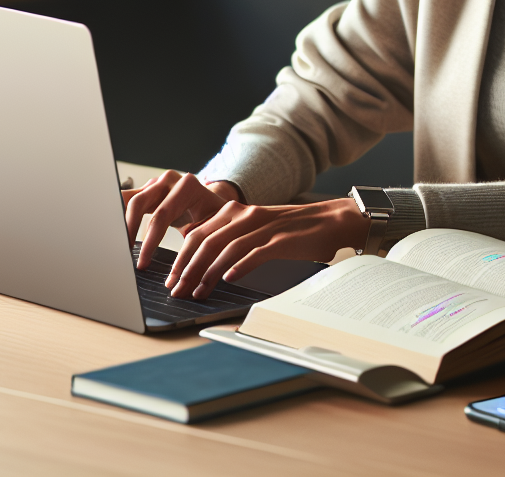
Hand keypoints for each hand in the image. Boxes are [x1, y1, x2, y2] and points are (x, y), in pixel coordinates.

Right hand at [123, 170, 238, 268]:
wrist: (215, 203)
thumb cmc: (216, 218)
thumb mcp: (214, 229)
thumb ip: (202, 245)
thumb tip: (190, 275)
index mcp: (188, 187)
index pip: (161, 216)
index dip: (149, 243)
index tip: (141, 264)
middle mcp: (170, 181)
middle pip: (138, 203)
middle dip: (127, 230)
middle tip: (121, 255)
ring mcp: (157, 183)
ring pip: (128, 199)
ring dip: (118, 222)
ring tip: (114, 245)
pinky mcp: (147, 190)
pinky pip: (128, 201)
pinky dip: (119, 216)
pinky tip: (114, 234)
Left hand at [165, 197, 370, 299]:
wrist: (332, 220)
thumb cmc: (294, 230)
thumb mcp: (258, 228)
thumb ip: (231, 236)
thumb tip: (202, 255)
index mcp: (237, 212)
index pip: (198, 233)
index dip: (181, 257)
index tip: (172, 279)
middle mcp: (247, 216)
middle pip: (206, 240)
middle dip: (187, 268)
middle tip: (176, 290)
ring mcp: (264, 227)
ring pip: (226, 248)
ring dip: (207, 272)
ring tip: (197, 292)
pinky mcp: (281, 240)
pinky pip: (255, 252)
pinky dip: (239, 266)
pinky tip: (228, 279)